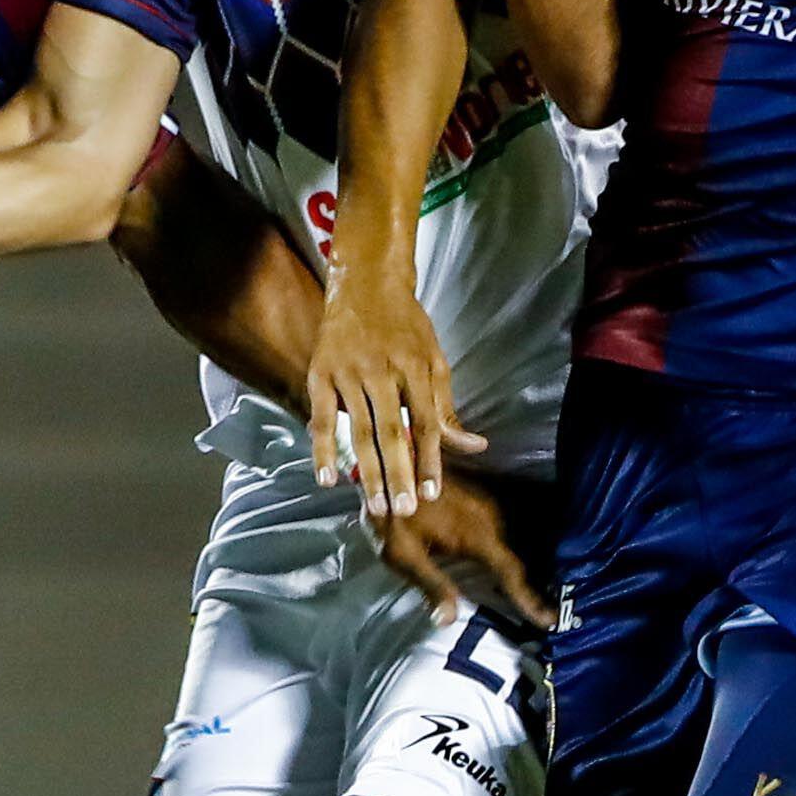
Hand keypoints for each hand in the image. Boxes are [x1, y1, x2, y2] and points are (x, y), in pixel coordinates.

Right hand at [305, 267, 475, 513]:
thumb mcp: (434, 360)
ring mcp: (348, 372)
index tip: (432, 493)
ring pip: (359, 430)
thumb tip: (475, 446)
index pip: (425, 422)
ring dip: (367, 471)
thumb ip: (447, 407)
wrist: (364, 286)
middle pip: (391, 431)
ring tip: (376, 504)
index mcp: (415, 367)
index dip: (429, 459)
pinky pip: (323, 418)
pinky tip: (328, 479)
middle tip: (404, 509)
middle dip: (399, 473)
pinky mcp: (321, 374)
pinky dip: (323, 450)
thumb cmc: (405, 327)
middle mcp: (381, 370)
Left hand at [371, 473, 549, 628]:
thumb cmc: (392, 514)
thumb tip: (448, 620)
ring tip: (553, 587)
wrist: (389, 464)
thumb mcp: (402, 554)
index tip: (551, 620)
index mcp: (476, 536)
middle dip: (544, 584)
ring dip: (540, 560)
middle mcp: (493, 518)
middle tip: (559, 611)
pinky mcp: (488, 495)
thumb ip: (431, 585)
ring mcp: (493, 503)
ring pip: (525, 537)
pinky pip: (516, 521)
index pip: (512, 574)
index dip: (531, 599)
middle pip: (526, 557)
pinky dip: (528, 539)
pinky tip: (536, 553)